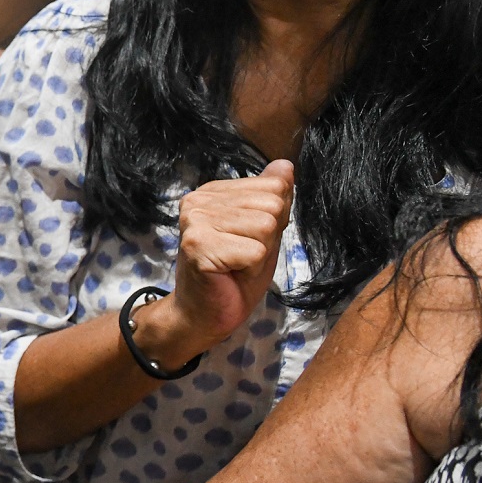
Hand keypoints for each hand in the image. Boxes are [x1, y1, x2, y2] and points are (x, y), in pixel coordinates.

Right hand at [133, 160, 294, 368]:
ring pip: (265, 227)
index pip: (273, 186)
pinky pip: (254, 251)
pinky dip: (251, 269)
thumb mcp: (264, 233)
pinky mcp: (198, 246)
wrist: (202, 316)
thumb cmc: (233, 277)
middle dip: (267, 238)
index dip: (272, 221)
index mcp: (213, 192)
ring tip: (235, 266)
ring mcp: (195, 221)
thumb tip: (286, 166)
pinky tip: (229, 275)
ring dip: (258, 255)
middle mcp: (199, 199)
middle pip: (271, 205)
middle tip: (241, 257)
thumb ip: (274, 199)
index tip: (246, 241)